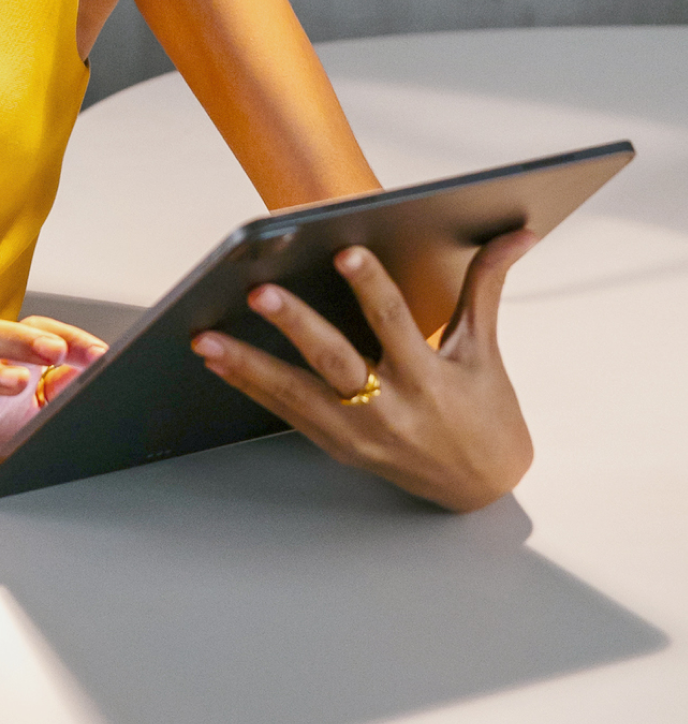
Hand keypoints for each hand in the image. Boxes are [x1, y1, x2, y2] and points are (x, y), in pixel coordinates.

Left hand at [191, 230, 537, 511]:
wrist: (481, 490)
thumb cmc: (484, 414)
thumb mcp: (484, 351)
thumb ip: (486, 287)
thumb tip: (516, 233)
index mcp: (428, 378)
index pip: (397, 322)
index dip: (371, 287)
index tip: (345, 253)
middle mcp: (390, 408)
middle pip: (336, 361)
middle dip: (295, 326)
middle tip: (258, 293)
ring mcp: (358, 433)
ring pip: (296, 394)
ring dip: (248, 365)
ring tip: (207, 339)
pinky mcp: (336, 446)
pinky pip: (286, 413)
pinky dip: (251, 387)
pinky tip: (218, 363)